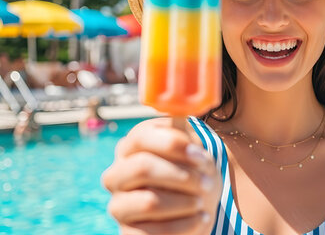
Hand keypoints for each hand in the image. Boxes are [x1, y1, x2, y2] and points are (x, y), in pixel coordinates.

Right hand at [102, 117, 221, 233]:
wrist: (199, 210)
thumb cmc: (195, 173)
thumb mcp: (194, 149)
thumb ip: (185, 130)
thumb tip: (183, 102)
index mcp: (132, 147)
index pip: (142, 137)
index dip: (173, 145)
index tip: (202, 155)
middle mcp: (117, 175)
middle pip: (142, 167)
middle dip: (182, 175)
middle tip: (207, 182)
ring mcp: (119, 206)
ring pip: (149, 202)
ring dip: (186, 202)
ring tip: (203, 201)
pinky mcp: (129, 234)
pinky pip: (155, 232)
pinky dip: (186, 225)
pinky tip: (202, 218)